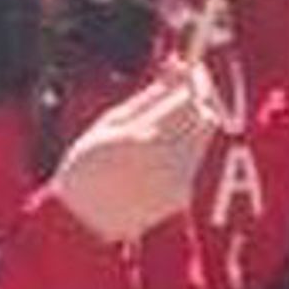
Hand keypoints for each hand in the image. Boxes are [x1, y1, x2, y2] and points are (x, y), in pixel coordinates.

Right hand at [51, 64, 208, 244]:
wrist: (83, 222)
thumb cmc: (86, 166)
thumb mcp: (108, 124)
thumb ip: (148, 98)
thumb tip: (174, 73)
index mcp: (146, 136)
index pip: (190, 99)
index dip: (196, 79)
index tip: (191, 66)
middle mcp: (170, 159)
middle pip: (205, 119)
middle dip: (198, 99)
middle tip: (182, 85)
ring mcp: (179, 180)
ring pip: (201, 140)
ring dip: (189, 122)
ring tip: (159, 119)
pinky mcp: (181, 195)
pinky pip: (190, 161)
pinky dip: (181, 147)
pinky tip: (151, 151)